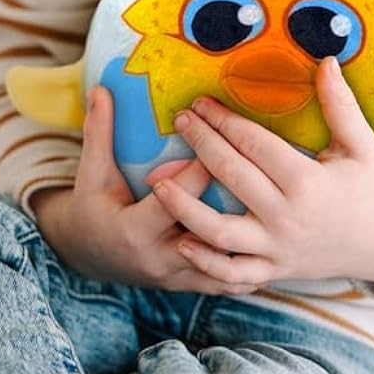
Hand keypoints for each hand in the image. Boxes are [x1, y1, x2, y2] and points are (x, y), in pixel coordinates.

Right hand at [31, 86, 258, 294]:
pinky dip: (252, 263)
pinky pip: (231, 280)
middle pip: (210, 228)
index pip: (177, 196)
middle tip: (260, 167)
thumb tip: (99, 89)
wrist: (91, 256)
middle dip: (235, 196)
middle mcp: (161, 257)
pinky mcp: (192, 284)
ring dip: (253, 236)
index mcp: (135, 229)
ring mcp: (180, 276)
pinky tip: (275, 239)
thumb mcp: (93, 172)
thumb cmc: (95, 207)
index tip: (222, 137)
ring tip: (281, 206)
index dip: (201, 166)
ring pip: (228, 260)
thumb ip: (99, 131)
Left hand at [151, 58, 373, 287]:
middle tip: (180, 120)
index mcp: (308, 181)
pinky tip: (182, 241)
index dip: (224, 120)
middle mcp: (288, 215)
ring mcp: (278, 248)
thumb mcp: (361, 145)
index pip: (254, 143)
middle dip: (201, 143)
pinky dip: (206, 262)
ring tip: (157, 184)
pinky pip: (233, 273)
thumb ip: (340, 104)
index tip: (201, 102)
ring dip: (185, 207)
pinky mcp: (273, 270)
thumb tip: (327, 61)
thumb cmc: (371, 189)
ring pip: (221, 231)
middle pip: (232, 175)